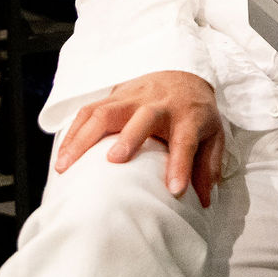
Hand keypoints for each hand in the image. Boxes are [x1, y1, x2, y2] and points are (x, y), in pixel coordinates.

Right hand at [55, 71, 225, 207]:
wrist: (184, 76)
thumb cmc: (196, 114)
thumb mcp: (214, 136)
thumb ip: (207, 167)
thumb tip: (204, 200)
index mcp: (188, 116)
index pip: (186, 141)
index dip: (181, 165)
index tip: (175, 191)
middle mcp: (159, 104)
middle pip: (142, 117)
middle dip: (128, 137)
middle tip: (113, 161)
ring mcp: (134, 96)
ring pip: (105, 111)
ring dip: (84, 137)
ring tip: (65, 166)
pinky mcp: (115, 94)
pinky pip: (89, 110)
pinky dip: (73, 132)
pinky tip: (62, 154)